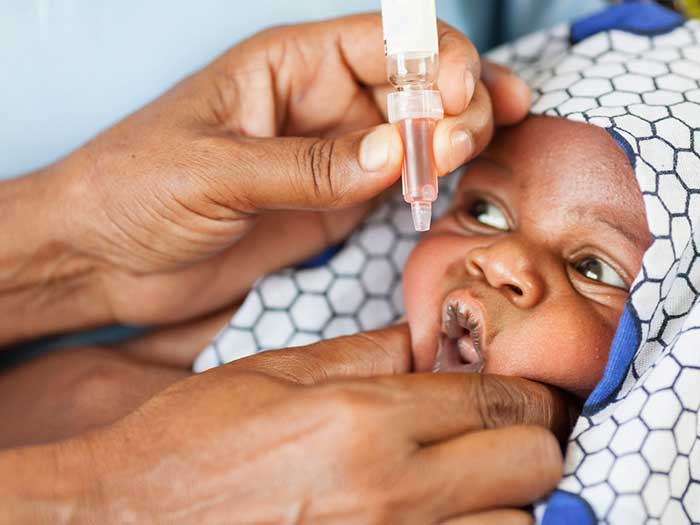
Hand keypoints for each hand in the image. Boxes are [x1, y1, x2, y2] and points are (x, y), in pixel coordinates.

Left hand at [26, 15, 529, 333]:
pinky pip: (394, 187)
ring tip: (470, 161)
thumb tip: (392, 155)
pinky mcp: (331, 206)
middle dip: (454, 105)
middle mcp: (318, 104)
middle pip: (413, 85)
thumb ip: (306, 167)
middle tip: (463, 144)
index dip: (434, 59)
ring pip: (414, 136)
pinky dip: (429, 185)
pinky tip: (454, 188)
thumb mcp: (213, 171)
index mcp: (287, 66)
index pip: (385, 40)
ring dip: (452, 142)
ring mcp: (331, 157)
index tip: (458, 97)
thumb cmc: (132, 189)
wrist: (103, 258)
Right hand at [34, 326, 572, 524]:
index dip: (527, 392)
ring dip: (511, 502)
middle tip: (504, 436)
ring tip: (475, 484)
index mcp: (365, 419)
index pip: (498, 398)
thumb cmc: (191, 442)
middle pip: (533, 464)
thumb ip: (361, 354)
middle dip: (532, 443)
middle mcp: (392, 491)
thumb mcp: (273, 373)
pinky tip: (445, 516)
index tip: (524, 393)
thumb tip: (422, 342)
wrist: (125, 516)